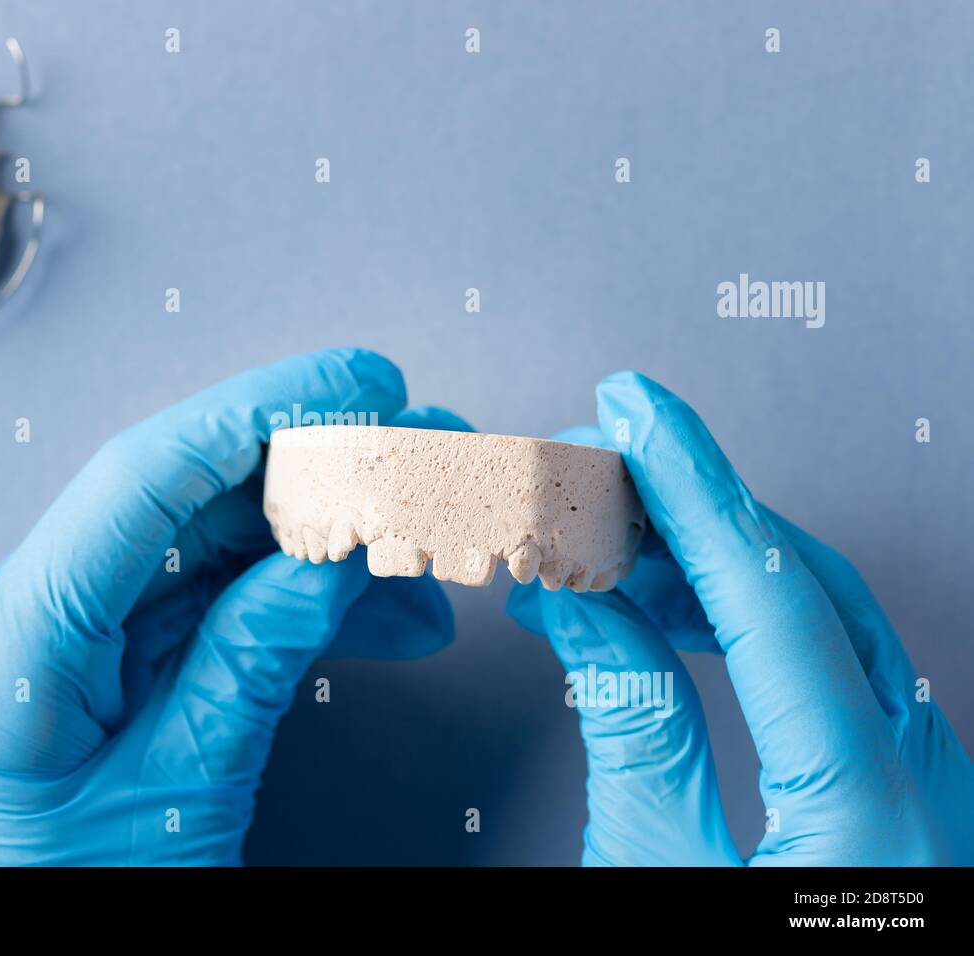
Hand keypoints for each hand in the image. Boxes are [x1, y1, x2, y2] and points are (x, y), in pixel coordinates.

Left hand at [0, 349, 464, 864]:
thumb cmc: (64, 922)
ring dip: (308, 553)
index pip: (135, 487)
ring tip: (415, 564)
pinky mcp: (61, 666)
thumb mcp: (179, 803)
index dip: (256, 415)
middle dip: (310, 485)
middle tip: (416, 465)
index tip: (356, 384)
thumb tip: (331, 555)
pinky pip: (174, 609)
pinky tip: (355, 612)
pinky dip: (265, 605)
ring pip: (188, 559)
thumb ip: (253, 665)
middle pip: (174, 512)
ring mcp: (25, 644)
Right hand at [508, 371, 973, 864]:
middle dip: (694, 514)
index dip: (694, 486)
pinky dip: (749, 622)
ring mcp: (933, 778)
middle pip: (807, 587)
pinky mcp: (911, 789)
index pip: (770, 594)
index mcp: (872, 802)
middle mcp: (929, 774)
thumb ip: (627, 731)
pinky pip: (834, 665)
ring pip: (825, 618)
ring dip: (714, 566)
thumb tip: (573, 608)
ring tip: (610, 547)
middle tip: (596, 477)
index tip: (637, 407)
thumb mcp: (657, 878)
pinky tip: (679, 616)